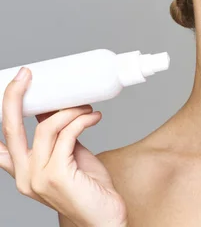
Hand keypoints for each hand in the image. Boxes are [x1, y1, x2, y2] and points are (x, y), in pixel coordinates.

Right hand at [1, 67, 127, 226]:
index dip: (3, 112)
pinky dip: (81, 120)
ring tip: (87, 108)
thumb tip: (55, 109)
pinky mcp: (57, 176)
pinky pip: (67, 135)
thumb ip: (60, 138)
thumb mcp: (70, 158)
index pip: (1, 142)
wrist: (105, 218)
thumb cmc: (90, 190)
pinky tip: (93, 117)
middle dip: (14, 96)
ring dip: (70, 110)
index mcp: (23, 172)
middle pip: (10, 127)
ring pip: (46, 127)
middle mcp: (24, 176)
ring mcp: (38, 177)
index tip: (14, 86)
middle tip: (28, 73)